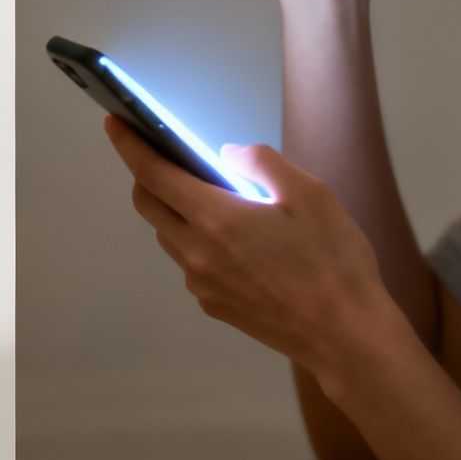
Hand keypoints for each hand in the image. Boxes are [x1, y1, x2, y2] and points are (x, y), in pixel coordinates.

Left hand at [103, 114, 395, 372]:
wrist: (346, 336)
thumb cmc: (334, 264)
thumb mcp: (309, 194)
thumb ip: (261, 163)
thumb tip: (226, 155)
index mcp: (216, 219)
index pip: (152, 173)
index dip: (129, 145)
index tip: (114, 123)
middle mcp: (197, 253)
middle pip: (149, 204)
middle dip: (147, 175)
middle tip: (166, 156)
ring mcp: (202, 283)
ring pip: (168, 235)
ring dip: (174, 211)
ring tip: (210, 196)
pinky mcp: (214, 305)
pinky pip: (190, 264)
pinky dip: (196, 242)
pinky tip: (234, 240)